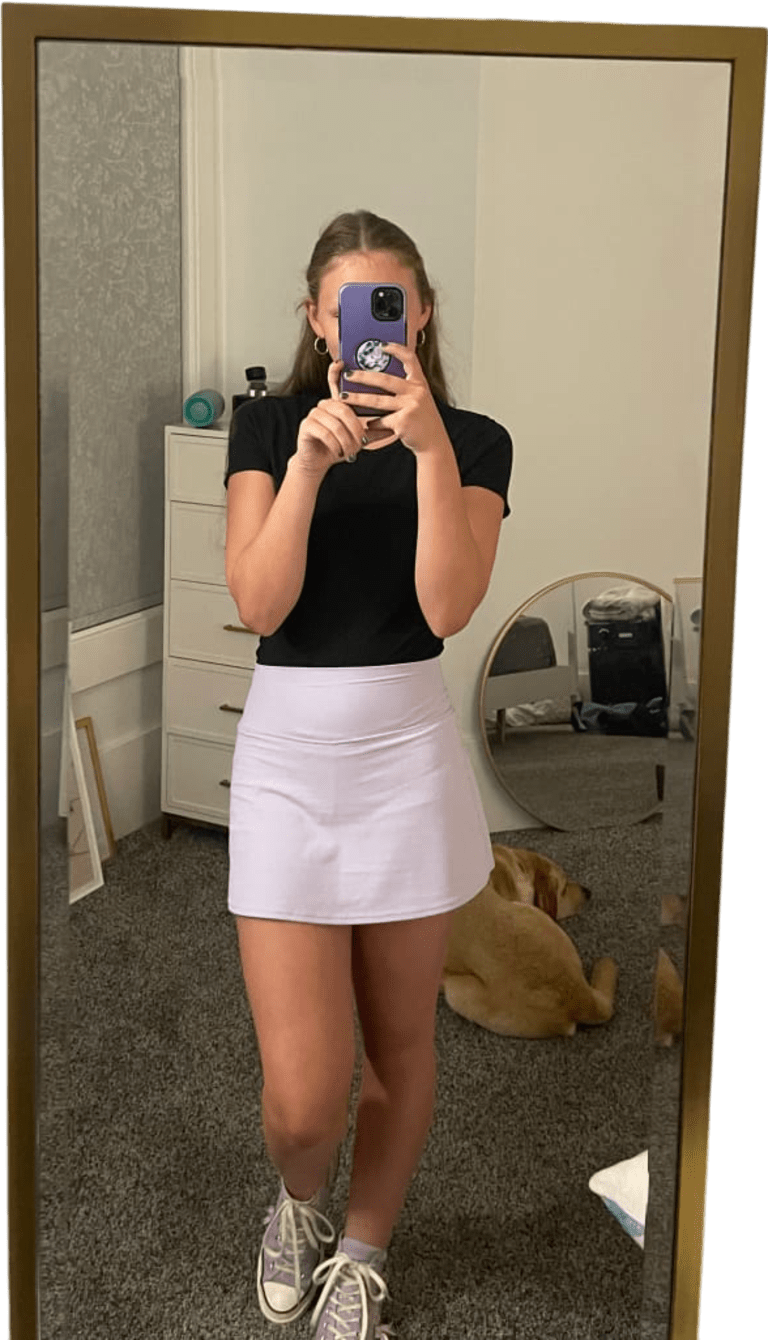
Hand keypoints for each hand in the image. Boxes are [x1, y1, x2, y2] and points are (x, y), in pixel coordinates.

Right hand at [294, 360, 374, 474]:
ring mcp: (314, 413)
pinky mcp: (306, 425)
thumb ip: (373, 431)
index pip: (336, 383)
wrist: (318, 462)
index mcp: (337, 403)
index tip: (341, 362)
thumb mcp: (358, 438)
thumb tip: (395, 428)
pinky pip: (326, 433)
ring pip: (336, 424)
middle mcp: (324, 404)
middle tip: (361, 442)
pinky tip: (339, 452)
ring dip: (346, 440)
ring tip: (350, 451)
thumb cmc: (339, 447)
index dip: (336, 372)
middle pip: (344, 409)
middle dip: (356, 429)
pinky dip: (336, 445)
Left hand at [338, 342, 449, 456]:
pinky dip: (372, 423)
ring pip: (377, 401)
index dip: (396, 349)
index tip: (381, 345)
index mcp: (420, 383)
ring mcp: (410, 406)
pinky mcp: (403, 422)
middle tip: (347, 374)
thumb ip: (405, 389)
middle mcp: (416, 392)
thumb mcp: (419, 399)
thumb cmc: (422, 420)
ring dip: (357, 399)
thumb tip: (376, 381)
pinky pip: (381, 420)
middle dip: (362, 376)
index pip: (410, 359)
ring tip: (343, 397)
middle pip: (384, 379)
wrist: (434, 441)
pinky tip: (367, 425)